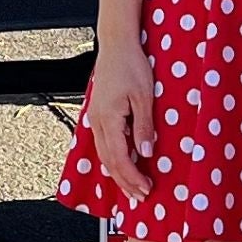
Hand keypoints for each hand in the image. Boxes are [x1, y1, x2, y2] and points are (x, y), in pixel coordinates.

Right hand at [87, 37, 156, 202]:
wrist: (117, 46)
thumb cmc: (130, 65)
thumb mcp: (144, 97)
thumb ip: (144, 126)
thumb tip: (145, 152)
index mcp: (108, 119)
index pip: (119, 159)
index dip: (132, 177)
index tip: (145, 189)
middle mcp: (97, 121)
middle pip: (108, 162)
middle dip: (124, 182)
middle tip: (140, 196)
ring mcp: (96, 118)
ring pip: (103, 155)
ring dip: (118, 173)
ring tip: (131, 186)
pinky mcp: (99, 114)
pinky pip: (103, 144)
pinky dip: (112, 159)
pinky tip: (122, 164)